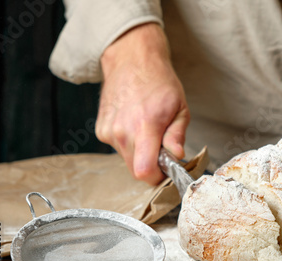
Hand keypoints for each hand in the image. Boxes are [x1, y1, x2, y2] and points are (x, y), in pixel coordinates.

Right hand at [96, 23, 189, 185]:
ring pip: (127, 160)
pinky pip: (118, 149)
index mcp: (145, 126)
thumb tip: (176, 156)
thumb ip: (177, 135)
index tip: (166, 171)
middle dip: (152, 165)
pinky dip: (129, 144)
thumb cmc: (159, 82)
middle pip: (136, 170)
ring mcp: (108, 131)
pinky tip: (134, 125)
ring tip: (148, 130)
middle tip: (162, 147)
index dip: (157, 178)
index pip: (144, 171)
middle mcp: (122, 131)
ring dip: (140, 154)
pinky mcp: (101, 130)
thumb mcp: (180, 108)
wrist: (131, 60)